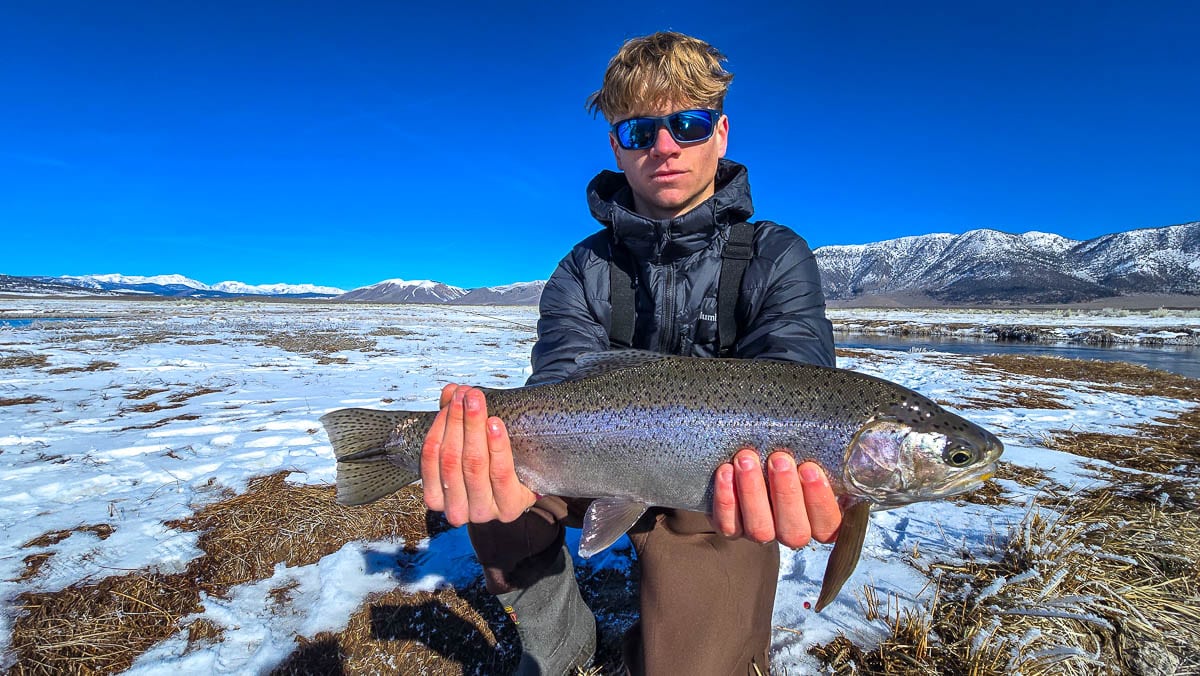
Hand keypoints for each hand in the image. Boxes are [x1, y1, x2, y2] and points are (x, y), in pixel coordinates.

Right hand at [420, 384, 536, 526]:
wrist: (526, 482)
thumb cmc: (490, 464)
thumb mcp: (467, 443)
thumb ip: (454, 419)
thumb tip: (449, 391)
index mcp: (437, 497)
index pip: (431, 458)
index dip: (440, 424)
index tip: (452, 398)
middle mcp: (456, 510)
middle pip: (452, 459)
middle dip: (458, 421)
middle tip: (467, 395)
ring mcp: (482, 512)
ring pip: (474, 465)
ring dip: (474, 428)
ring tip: (478, 402)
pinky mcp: (508, 507)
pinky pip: (500, 474)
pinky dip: (496, 447)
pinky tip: (495, 425)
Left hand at [710, 449, 841, 547]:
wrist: (754, 460)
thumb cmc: (793, 457)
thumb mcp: (813, 456)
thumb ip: (830, 457)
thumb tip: (858, 438)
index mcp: (819, 520)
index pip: (828, 526)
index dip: (820, 502)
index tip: (810, 469)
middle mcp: (791, 531)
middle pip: (793, 531)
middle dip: (786, 493)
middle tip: (779, 458)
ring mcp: (761, 532)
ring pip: (760, 529)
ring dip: (753, 492)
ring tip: (747, 459)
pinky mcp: (733, 529)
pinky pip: (728, 524)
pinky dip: (726, 499)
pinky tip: (726, 471)